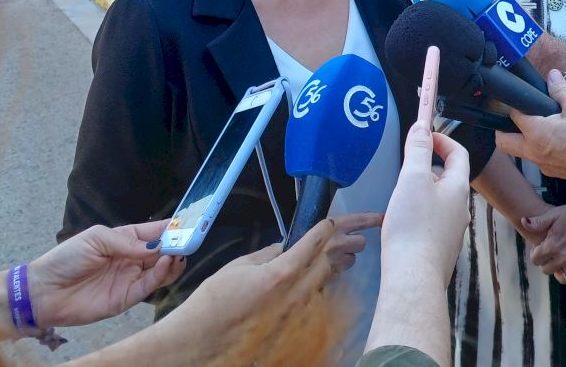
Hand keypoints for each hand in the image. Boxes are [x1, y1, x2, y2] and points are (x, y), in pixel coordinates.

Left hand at [29, 220, 184, 327]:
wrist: (44, 292)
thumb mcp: (97, 238)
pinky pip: (151, 285)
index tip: (192, 222)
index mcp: (126, 239)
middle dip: (179, 243)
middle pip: (164, 250)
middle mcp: (133, 258)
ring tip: (179, 251)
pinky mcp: (128, 298)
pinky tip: (167, 262)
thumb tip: (156, 245)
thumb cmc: (66, 259)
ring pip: (163, 269)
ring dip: (174, 259)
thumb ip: (128, 241)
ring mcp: (131, 278)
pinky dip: (163, 274)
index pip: (156, 231)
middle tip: (192, 237)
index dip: (173, 227)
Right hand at [136, 213, 379, 361]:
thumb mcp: (238, 267)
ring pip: (328, 280)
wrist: (198, 347)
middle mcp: (296, 294)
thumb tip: (287, 246)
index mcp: (282, 272)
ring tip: (355, 251)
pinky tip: (332, 277)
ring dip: (342, 262)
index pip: (320, 238)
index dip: (340, 223)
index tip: (356, 218)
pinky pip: (317, 301)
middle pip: (333, 258)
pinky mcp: (294, 329)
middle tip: (367, 231)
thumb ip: (269, 253)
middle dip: (351, 241)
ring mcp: (298, 314)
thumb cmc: (211, 306)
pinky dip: (326, 284)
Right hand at [382, 122, 471, 285]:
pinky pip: (432, 222)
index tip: (425, 134)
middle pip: (449, 178)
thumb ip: (418, 150)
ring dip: (423, 191)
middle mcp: (460, 209)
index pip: (459, 154)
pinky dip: (420, 213)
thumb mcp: (413, 178)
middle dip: (430, 166)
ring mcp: (452, 231)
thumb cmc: (413, 227)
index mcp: (458, 189)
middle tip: (408, 164)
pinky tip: (402, 222)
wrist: (413, 278)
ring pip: (440, 201)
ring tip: (401, 193)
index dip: (443, 140)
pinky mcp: (439, 249)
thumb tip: (423, 127)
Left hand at [496, 69, 565, 189]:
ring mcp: (542, 165)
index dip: (515, 103)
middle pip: (503, 142)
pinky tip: (556, 138)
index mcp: (536, 134)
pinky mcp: (553, 172)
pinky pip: (537, 159)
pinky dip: (539, 148)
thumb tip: (552, 75)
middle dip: (504, 128)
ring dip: (522, 139)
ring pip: (519, 152)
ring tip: (539, 124)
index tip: (521, 97)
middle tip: (516, 116)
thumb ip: (560, 91)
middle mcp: (533, 152)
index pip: (512, 115)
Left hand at [525, 193, 565, 284]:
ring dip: (562, 270)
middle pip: (546, 270)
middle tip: (552, 253)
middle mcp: (563, 257)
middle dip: (547, 262)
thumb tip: (523, 222)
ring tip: (564, 260)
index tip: (541, 248)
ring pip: (564, 277)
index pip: (535, 260)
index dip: (536, 253)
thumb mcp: (553, 214)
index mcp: (552, 245)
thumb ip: (537, 222)